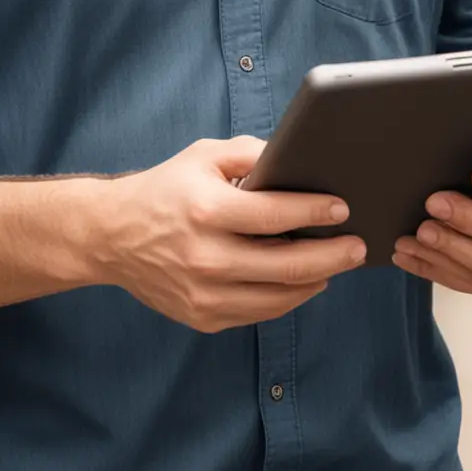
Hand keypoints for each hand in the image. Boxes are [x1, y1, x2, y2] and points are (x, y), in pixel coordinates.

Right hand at [98, 138, 365, 332]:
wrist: (112, 237)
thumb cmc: (165, 189)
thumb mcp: (203, 156)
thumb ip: (252, 153)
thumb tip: (300, 159)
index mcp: (207, 210)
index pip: (276, 215)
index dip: (316, 212)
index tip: (343, 207)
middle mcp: (205, 257)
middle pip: (287, 265)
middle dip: (333, 255)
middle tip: (359, 246)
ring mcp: (204, 294)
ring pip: (279, 296)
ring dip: (316, 280)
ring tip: (337, 262)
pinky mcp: (203, 317)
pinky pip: (260, 312)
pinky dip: (288, 297)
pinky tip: (305, 280)